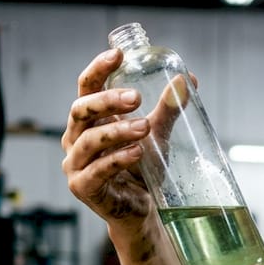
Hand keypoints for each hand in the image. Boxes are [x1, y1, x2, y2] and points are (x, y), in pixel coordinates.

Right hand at [62, 49, 155, 229]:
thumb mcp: (156, 135)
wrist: (141, 209)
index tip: (118, 54)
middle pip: (81, 110)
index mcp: (89, 120)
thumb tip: (188, 80)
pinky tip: (136, 153)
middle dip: (107, 101)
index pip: (86, 87)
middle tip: (136, 97)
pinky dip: (117, 160)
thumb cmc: (142, 168)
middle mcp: (75, 139)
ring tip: (144, 128)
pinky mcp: (82, 187)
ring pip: (89, 141)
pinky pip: (96, 171)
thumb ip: (167, 110)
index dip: (98, 69)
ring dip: (117, 131)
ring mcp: (75, 164)